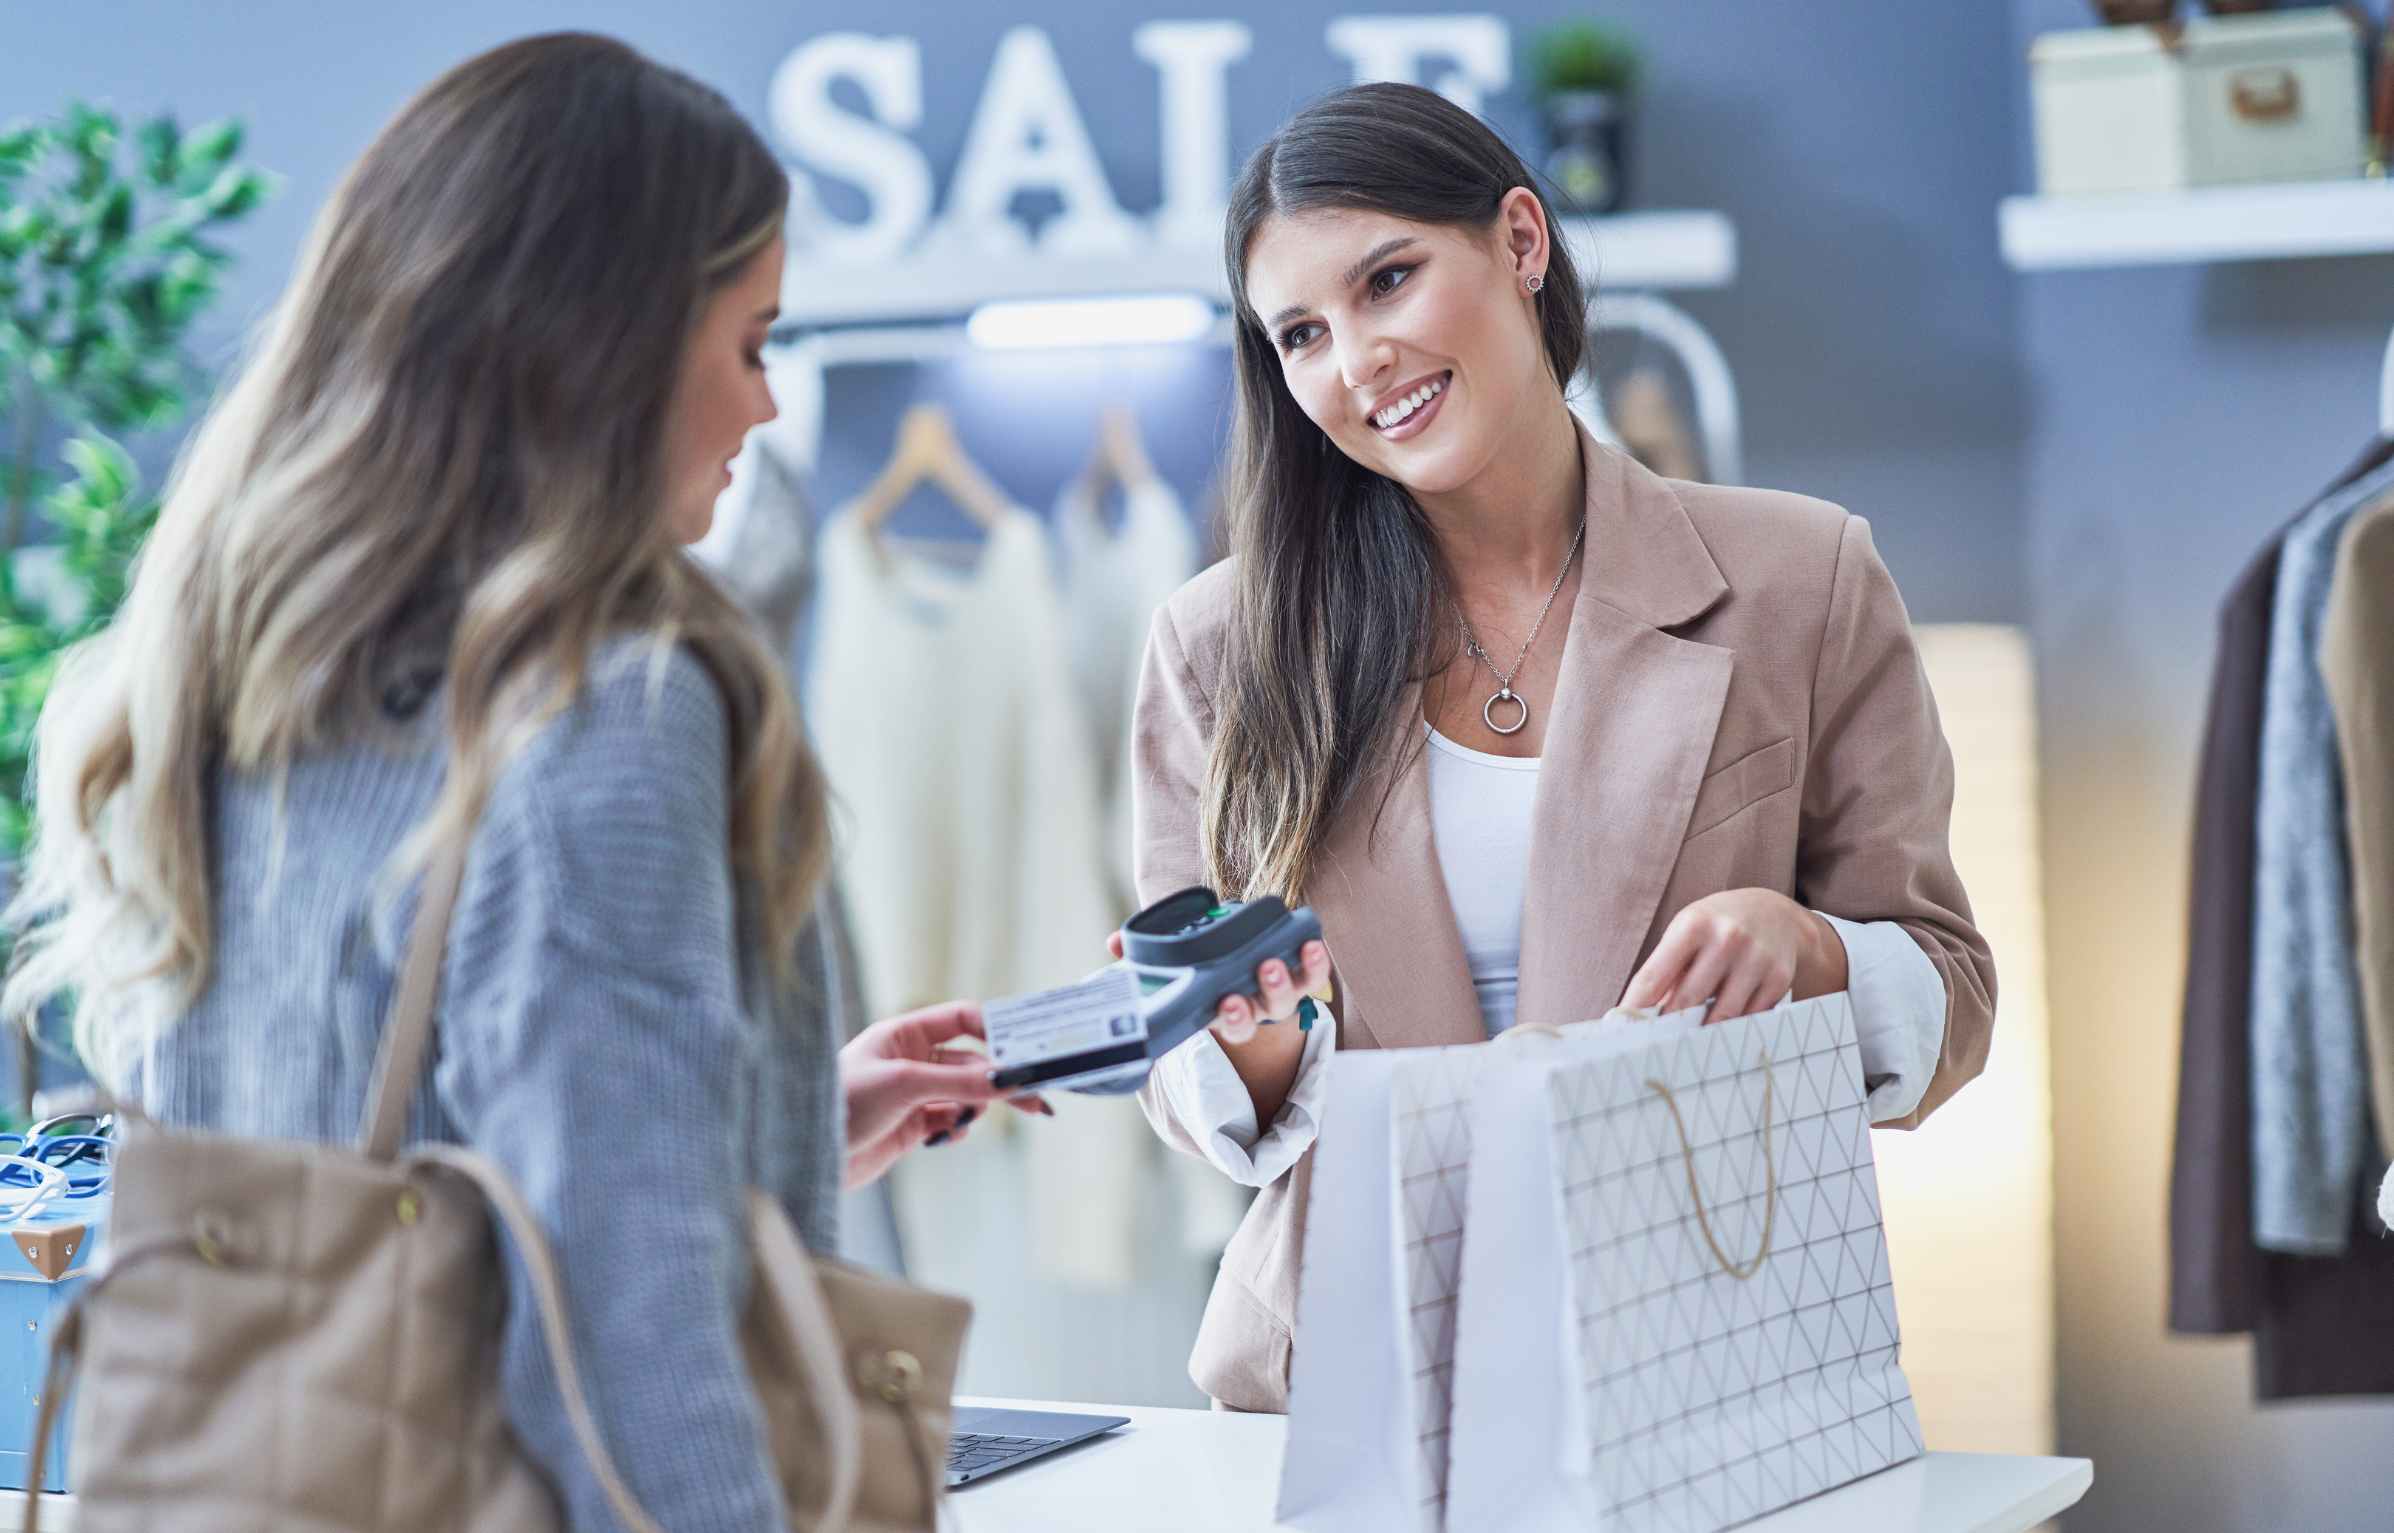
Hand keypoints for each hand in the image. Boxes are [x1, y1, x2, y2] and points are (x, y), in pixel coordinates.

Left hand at [838, 1001, 1050, 1189]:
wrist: (807, 1156)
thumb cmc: (843, 1104)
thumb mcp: (905, 1085)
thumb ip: (960, 1083)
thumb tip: (1009, 1080)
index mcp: (904, 1033)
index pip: (962, 1020)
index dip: (995, 1030)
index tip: (1027, 1048)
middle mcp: (911, 1060)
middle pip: (971, 1063)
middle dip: (999, 1079)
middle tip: (1036, 1097)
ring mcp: (913, 1094)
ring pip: (965, 1095)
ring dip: (975, 1107)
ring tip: (968, 1120)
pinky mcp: (912, 1127)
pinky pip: (951, 1121)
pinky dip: (957, 1128)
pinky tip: (946, 1136)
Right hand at [1102, 932, 1332, 1044]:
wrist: (1239, 970)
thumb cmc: (1202, 972)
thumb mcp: (1169, 968)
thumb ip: (1140, 959)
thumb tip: (1113, 944)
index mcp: (1223, 1013)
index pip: (1230, 1027)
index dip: (1231, 1018)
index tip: (1226, 1004)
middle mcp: (1254, 1008)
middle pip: (1260, 1014)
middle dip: (1255, 1001)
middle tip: (1251, 984)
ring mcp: (1278, 994)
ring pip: (1287, 997)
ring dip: (1282, 981)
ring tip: (1275, 962)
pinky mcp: (1300, 976)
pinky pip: (1312, 974)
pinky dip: (1313, 962)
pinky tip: (1311, 943)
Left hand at [1620, 889, 1845, 1025]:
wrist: (1774, 914)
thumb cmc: (1717, 926)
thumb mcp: (1686, 932)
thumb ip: (1666, 969)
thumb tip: (1639, 1016)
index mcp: (1693, 924)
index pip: (1654, 977)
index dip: (1635, 1008)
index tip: (1620, 1030)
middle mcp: (1727, 938)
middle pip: (1686, 1000)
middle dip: (1667, 1025)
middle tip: (1652, 1044)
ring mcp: (1756, 959)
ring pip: (1720, 1016)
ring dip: (1701, 1031)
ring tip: (1687, 1039)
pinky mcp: (1779, 979)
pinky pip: (1748, 1018)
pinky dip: (1732, 1026)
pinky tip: (1723, 1025)